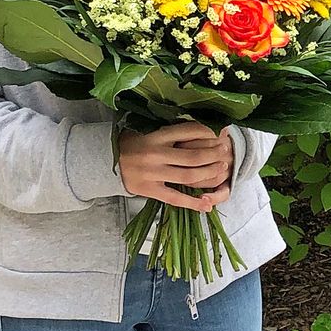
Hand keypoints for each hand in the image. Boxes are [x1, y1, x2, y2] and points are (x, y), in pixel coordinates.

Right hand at [119, 123, 234, 210]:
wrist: (104, 160)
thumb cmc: (131, 142)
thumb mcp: (147, 129)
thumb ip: (170, 130)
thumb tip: (201, 125)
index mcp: (155, 135)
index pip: (189, 131)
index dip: (209, 131)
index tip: (221, 132)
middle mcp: (155, 154)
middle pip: (194, 156)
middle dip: (214, 154)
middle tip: (225, 152)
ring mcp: (152, 174)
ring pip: (189, 176)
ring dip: (210, 174)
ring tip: (222, 169)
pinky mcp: (149, 190)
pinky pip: (175, 198)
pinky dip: (193, 203)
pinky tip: (207, 205)